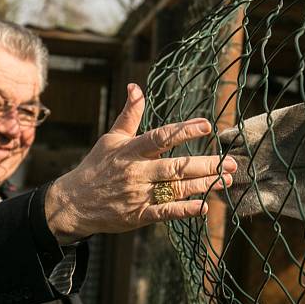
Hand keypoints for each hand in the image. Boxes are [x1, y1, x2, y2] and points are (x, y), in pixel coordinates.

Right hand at [44, 83, 235, 242]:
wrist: (73, 203)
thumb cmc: (96, 167)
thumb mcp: (111, 139)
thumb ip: (129, 115)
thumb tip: (136, 87)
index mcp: (131, 150)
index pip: (161, 137)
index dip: (184, 130)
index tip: (207, 125)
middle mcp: (136, 171)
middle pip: (175, 166)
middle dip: (205, 164)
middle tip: (231, 162)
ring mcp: (137, 195)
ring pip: (175, 189)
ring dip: (203, 185)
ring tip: (227, 180)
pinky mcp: (137, 216)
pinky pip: (164, 213)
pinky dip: (184, 210)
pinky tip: (204, 207)